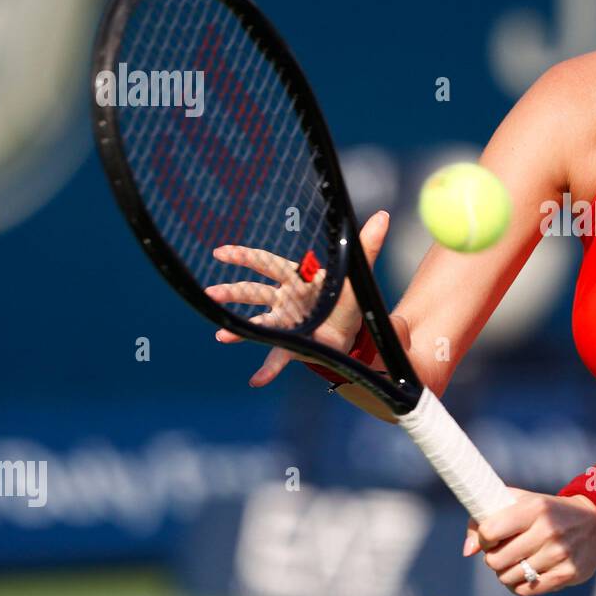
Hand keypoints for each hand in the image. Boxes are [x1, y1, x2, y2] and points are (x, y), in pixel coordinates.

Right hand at [206, 210, 408, 386]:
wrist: (351, 330)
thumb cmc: (346, 297)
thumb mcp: (358, 273)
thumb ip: (368, 244)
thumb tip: (384, 215)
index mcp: (297, 278)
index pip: (267, 264)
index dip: (244, 257)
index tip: (220, 252)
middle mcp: (285, 299)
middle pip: (255, 292)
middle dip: (233, 292)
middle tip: (211, 294)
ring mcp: (286, 323)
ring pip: (259, 324)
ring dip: (240, 331)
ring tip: (222, 336)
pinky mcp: (293, 344)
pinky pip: (278, 357)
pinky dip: (268, 369)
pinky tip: (257, 380)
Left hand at [463, 488, 595, 595]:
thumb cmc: (549, 511)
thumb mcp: (522, 501)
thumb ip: (487, 517)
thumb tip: (468, 551)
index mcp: (535, 508)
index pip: (490, 531)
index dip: (484, 538)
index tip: (491, 537)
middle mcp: (548, 530)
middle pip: (496, 560)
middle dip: (493, 558)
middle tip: (503, 551)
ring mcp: (559, 554)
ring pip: (508, 578)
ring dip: (505, 573)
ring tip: (516, 562)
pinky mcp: (567, 574)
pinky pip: (526, 590)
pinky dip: (519, 585)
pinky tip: (526, 573)